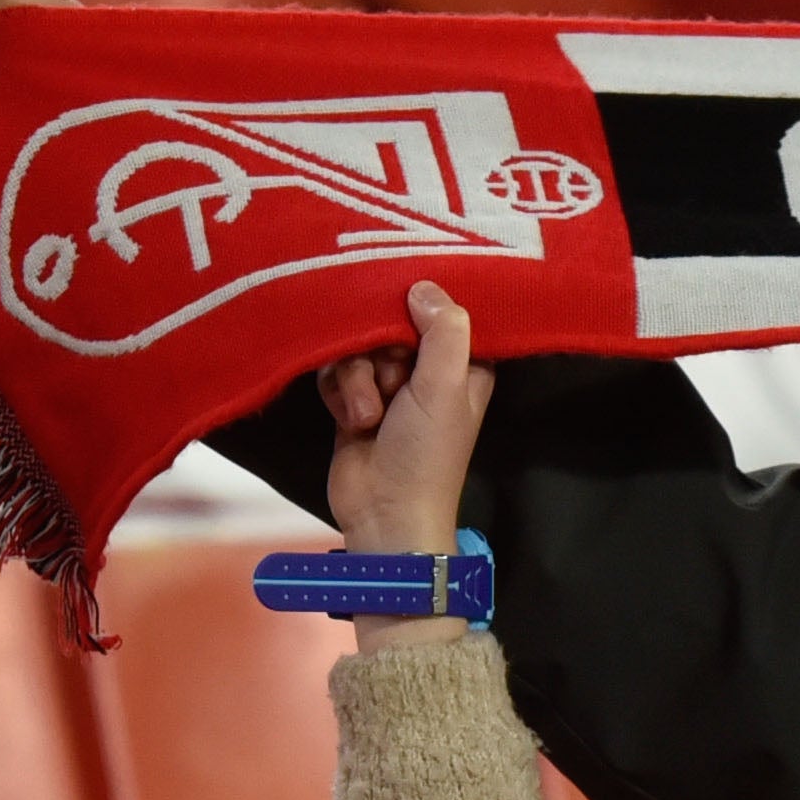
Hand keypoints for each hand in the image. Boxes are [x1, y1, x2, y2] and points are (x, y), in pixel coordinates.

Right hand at [319, 280, 492, 571]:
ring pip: (358, 346)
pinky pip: (336, 369)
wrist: (384, 514)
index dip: (419, 308)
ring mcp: (388, 384)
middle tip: (390, 382)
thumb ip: (444, 330)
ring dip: (357, 380)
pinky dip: (339, 393)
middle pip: (389, 323)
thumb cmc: (425, 454)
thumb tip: (422, 285)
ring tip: (367, 415)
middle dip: (379, 353)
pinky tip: (349, 420)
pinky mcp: (353, 398)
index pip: (441, 311)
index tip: (403, 310)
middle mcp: (428, 369)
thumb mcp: (445, 386)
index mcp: (463, 363)